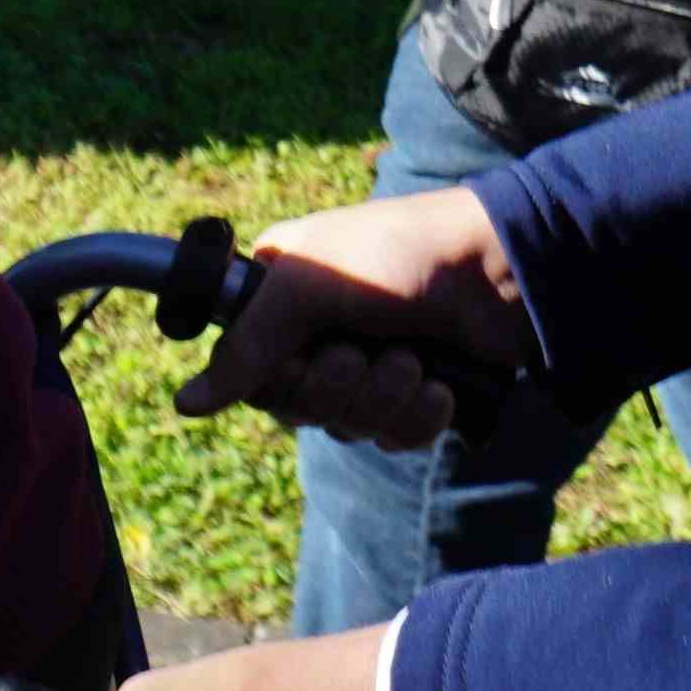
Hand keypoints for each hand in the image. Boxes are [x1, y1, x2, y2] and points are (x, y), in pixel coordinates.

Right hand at [174, 187, 531, 447]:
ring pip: (348, 426)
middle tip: (362, 355)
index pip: (249, 370)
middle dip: (338, 390)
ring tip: (413, 362)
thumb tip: (186, 405)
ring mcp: (369, 361)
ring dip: (384, 400)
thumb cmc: (403, 252)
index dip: (278, 380)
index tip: (306, 358)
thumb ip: (248, 344)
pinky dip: (418, 417)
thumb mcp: (312, 285)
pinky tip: (441, 387)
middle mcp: (318, 329)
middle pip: (298, 406)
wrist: (504, 270)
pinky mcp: (414, 391)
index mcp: (283, 293)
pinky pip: (394, 437)